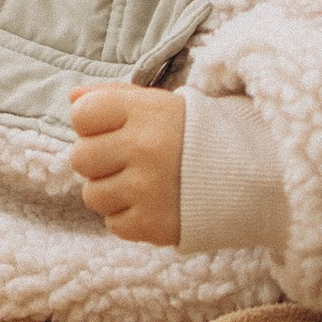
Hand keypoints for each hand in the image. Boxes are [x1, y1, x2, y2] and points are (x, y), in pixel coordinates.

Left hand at [66, 83, 185, 245]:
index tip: (114, 129)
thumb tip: (72, 97)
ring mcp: (147, 189)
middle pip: (80, 158)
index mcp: (145, 112)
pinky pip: (113, 224)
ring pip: (92, 195)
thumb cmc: (193, 135)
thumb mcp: (157, 104)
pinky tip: (152, 204)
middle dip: (99, 160)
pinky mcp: (152, 224)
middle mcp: (144, 148)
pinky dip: (129, 217)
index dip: (92, 123)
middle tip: (127, 160)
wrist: (249, 176)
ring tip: (141, 184)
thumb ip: (113, 96)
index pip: (82, 114)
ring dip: (112, 192)